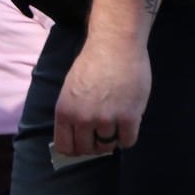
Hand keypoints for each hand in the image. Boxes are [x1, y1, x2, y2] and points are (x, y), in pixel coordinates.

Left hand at [54, 38, 150, 157]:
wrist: (115, 45)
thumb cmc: (92, 63)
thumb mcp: (70, 89)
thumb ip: (72, 112)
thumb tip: (78, 135)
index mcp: (65, 111)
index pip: (65, 146)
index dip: (74, 149)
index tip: (82, 145)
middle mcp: (83, 119)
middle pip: (87, 149)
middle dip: (94, 145)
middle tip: (101, 134)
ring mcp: (106, 119)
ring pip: (108, 146)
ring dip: (112, 139)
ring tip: (115, 124)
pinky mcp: (129, 117)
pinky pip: (128, 141)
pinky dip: (128, 136)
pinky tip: (128, 123)